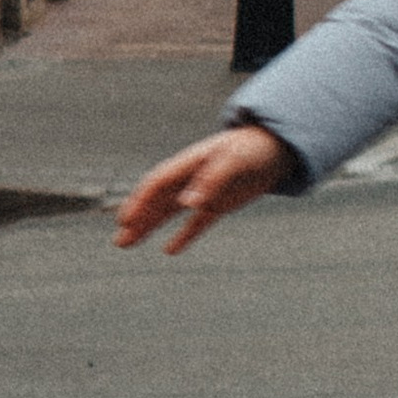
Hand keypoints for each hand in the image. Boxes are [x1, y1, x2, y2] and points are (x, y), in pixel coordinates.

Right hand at [115, 124, 296, 255]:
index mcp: (189, 163)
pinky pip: (196, 222)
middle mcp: (190, 178)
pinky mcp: (219, 204)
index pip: (157, 184)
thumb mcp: (233, 162)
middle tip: (119, 241)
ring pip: (169, 212)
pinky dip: (184, 235)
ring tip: (127, 243)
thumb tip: (187, 203)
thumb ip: (210, 181)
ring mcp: (203, 192)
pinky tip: (170, 250)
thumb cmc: (253, 148)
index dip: (140, 201)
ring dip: (149, 227)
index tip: (125, 220)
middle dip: (137, 220)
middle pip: (157, 201)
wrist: (278, 146)